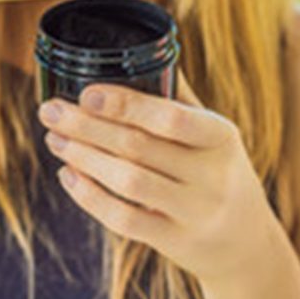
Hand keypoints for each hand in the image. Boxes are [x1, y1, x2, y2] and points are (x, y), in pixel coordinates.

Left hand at [37, 70, 279, 282]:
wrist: (248, 246)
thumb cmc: (219, 175)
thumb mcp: (215, 137)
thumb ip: (181, 101)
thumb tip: (143, 53)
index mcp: (221, 137)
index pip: (171, 118)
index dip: (126, 104)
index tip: (86, 93)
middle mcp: (212, 176)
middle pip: (139, 147)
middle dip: (87, 127)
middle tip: (51, 111)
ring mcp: (195, 213)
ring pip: (129, 182)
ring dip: (84, 158)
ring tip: (54, 139)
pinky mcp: (176, 243)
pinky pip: (126, 220)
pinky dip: (91, 197)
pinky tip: (68, 175)